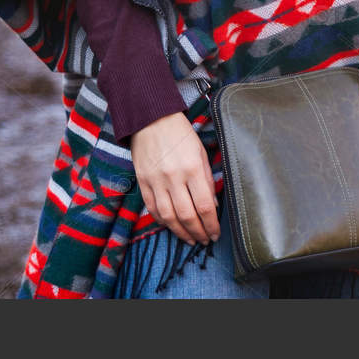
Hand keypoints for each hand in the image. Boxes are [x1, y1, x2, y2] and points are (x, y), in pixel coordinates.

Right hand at [128, 110, 219, 244]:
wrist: (150, 118)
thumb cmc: (180, 133)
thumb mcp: (201, 152)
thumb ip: (208, 179)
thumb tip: (213, 206)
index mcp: (192, 168)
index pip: (205, 206)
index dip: (211, 225)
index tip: (216, 233)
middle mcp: (174, 177)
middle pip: (187, 215)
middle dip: (198, 232)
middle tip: (205, 240)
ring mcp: (156, 181)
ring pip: (169, 217)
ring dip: (180, 232)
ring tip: (190, 239)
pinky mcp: (142, 181)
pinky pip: (152, 208)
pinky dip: (162, 221)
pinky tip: (171, 226)